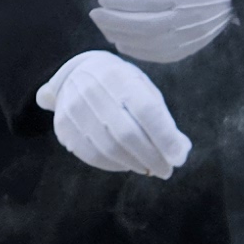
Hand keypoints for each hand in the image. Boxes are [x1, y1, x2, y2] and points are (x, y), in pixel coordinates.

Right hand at [37, 48, 191, 180]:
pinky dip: (115, 165)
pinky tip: (127, 164)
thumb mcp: (143, 90)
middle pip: (127, 134)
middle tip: (166, 170)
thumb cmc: (121, 85)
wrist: (77, 73)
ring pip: (109, 148)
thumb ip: (161, 120)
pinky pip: (92, 155)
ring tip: (149, 168)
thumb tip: (180, 152)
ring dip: (134, 164)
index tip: (178, 158)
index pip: (146, 110)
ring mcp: (74, 108)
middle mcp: (92, 89)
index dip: (164, 137)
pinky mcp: (63, 126)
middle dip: (151, 157)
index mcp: (118, 75)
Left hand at [90, 0, 231, 64]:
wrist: (233, 1)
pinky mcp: (185, 50)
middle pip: (142, 24)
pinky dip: (135, 50)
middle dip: (114, 20)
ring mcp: (185, 38)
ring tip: (103, 25)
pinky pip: (155, 55)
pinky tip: (120, 41)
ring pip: (146, 42)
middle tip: (95, 13)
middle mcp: (184, 19)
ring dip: (119, 35)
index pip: (145, 1)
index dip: (120, 1)